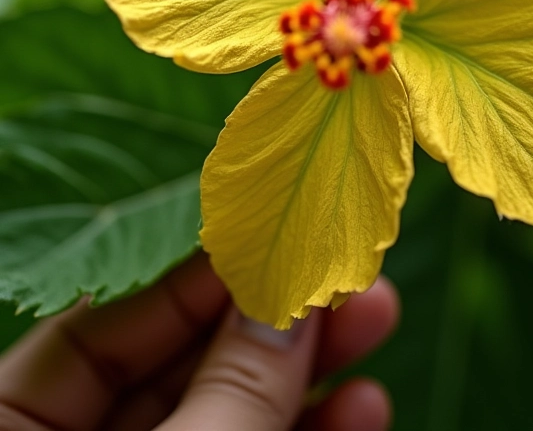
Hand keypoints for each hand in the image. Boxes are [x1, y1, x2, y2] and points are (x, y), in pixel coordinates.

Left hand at [0, 253, 397, 430]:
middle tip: (349, 276)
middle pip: (177, 367)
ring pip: (225, 416)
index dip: (191, 279)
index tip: (273, 239)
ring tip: (378, 322)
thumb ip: (231, 393)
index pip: (98, 328)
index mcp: (9, 429)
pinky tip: (362, 409)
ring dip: (305, 379)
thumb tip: (288, 303)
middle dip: (271, 324)